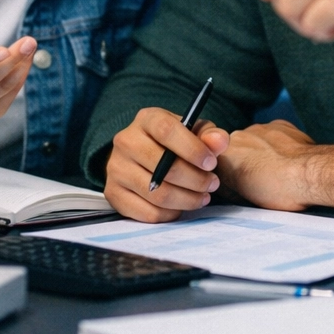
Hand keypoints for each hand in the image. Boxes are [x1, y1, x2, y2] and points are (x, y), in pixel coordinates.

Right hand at [105, 107, 230, 222]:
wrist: (144, 157)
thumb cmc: (175, 143)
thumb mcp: (194, 133)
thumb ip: (210, 136)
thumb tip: (220, 142)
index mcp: (146, 119)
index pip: (167, 130)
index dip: (193, 149)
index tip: (211, 163)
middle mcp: (125, 141)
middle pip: (163, 166)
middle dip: (195, 180)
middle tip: (212, 184)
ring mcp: (116, 168)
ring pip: (157, 193)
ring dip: (187, 199)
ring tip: (202, 197)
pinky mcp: (113, 193)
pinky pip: (147, 212)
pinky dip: (170, 214)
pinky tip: (182, 206)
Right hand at [215, 120, 317, 211]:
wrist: (308, 174)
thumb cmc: (278, 190)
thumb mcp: (243, 197)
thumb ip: (229, 185)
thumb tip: (226, 185)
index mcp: (224, 156)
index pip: (217, 163)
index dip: (227, 174)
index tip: (238, 184)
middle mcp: (238, 136)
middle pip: (236, 149)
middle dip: (244, 161)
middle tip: (259, 178)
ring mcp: (259, 128)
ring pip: (255, 140)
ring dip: (261, 151)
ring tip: (276, 169)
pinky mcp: (279, 124)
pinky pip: (273, 133)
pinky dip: (277, 143)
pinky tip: (287, 157)